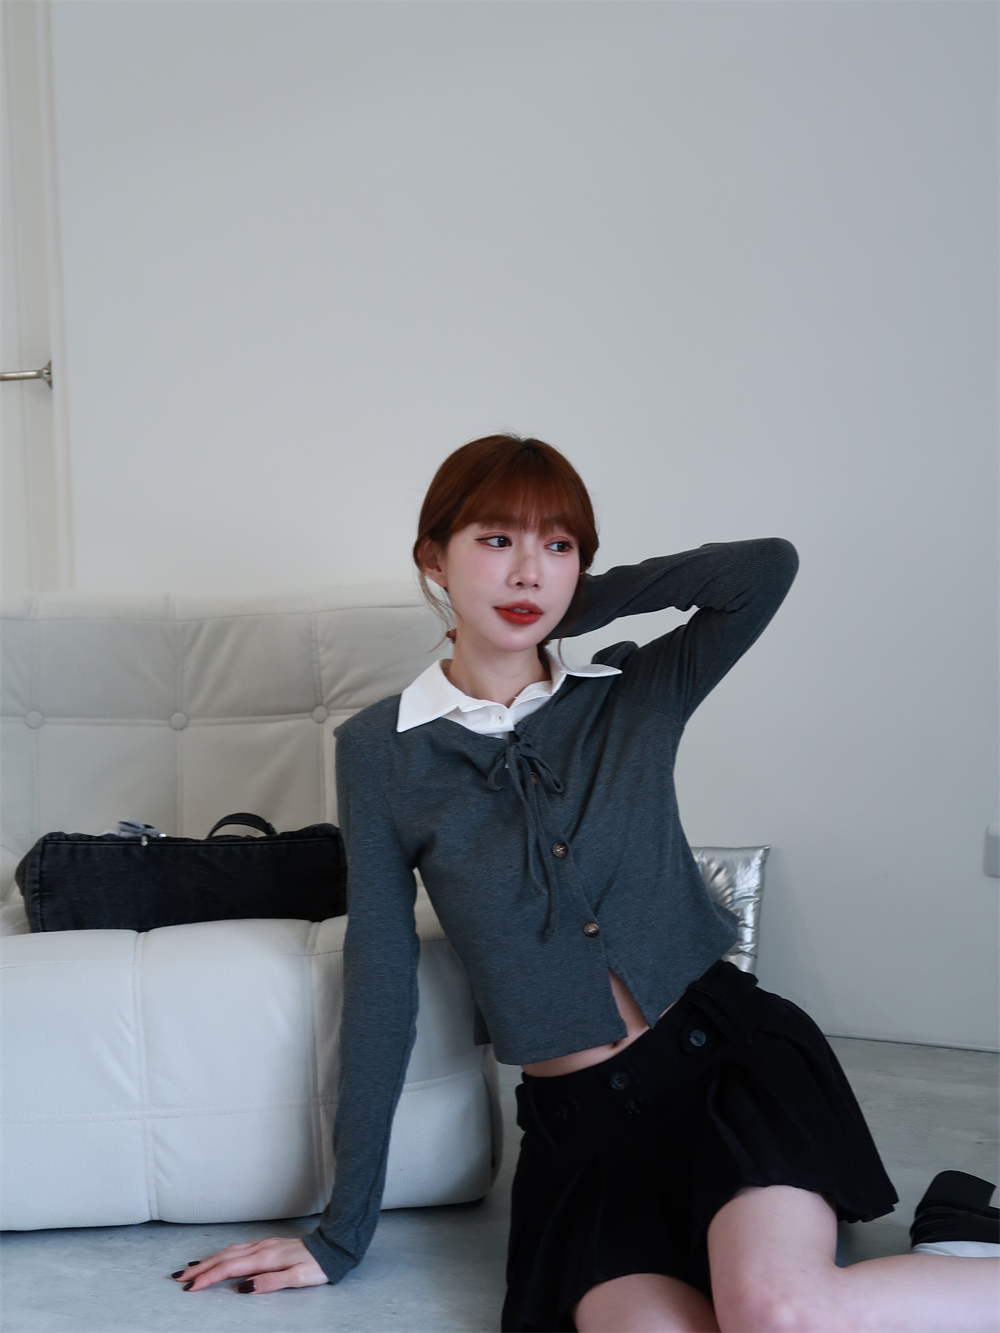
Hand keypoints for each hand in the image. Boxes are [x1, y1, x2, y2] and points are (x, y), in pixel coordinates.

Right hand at [171, 1237, 327, 1293]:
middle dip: (200, 1269)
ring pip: (229, 1251)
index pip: (229, 1269)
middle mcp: (260, 1249)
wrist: (332, 1246)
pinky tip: (219, 1257)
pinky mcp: (267, 1245)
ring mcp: (263, 1245)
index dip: (208, 1278)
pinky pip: (238, 1248)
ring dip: (209, 1260)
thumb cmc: (317, 1266)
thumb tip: (243, 1287)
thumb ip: (270, 1282)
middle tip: (178, 1278)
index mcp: (265, 1258)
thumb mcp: (297, 1278)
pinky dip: (223, 1253)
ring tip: (191, 1269)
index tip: (190, 1288)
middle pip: (224, 1258)